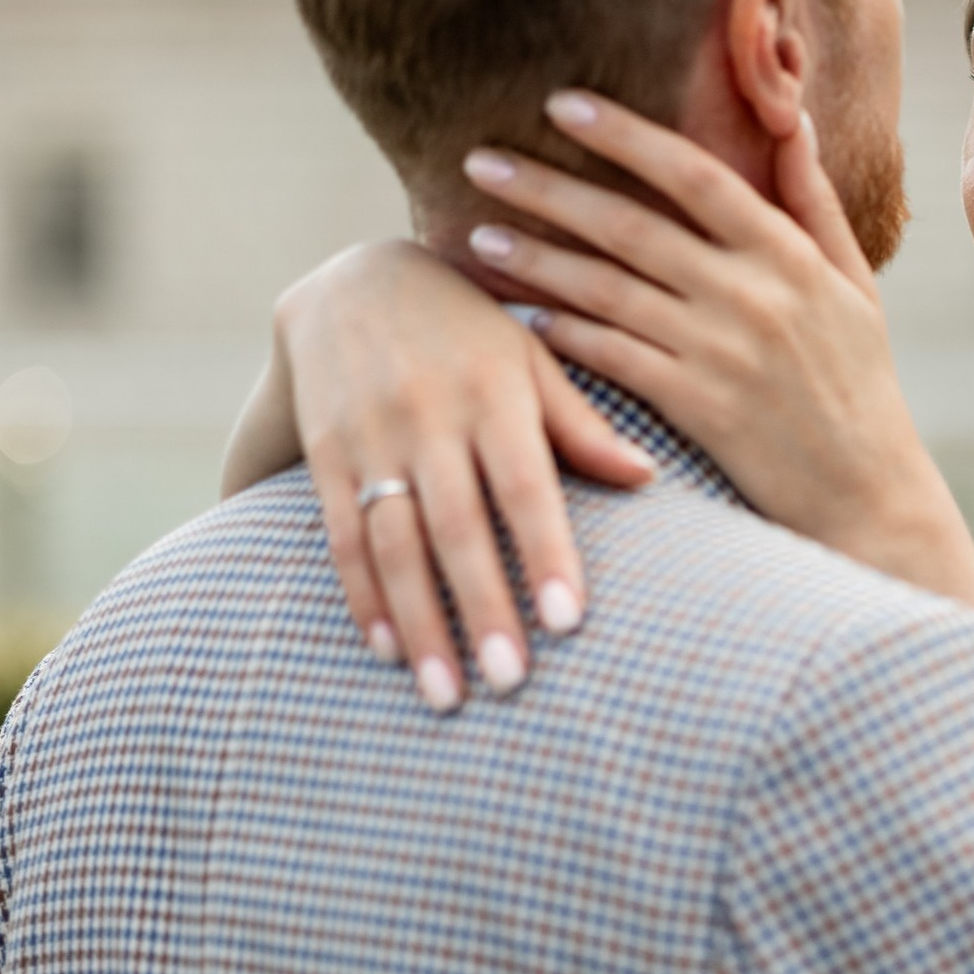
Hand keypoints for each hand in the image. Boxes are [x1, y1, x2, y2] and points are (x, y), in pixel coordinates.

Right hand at [275, 242, 657, 710]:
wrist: (352, 279)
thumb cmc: (470, 329)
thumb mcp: (531, 358)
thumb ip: (580, 423)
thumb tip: (647, 478)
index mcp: (493, 391)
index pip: (524, 485)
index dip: (545, 553)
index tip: (568, 623)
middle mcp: (428, 414)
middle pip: (457, 526)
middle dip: (482, 609)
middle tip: (511, 684)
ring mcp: (369, 436)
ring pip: (393, 542)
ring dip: (419, 622)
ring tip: (446, 694)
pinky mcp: (325, 453)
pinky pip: (341, 534)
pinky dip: (364, 596)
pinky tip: (388, 649)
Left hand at [463, 93, 973, 611]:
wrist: (868, 493)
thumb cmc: (858, 382)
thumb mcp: (854, 284)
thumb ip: (814, 200)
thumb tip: (792, 116)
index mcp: (787, 254)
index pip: (694, 174)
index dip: (625, 135)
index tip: (561, 105)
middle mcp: (751, 295)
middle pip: (630, 226)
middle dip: (548, 188)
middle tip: (478, 161)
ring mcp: (720, 353)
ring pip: (608, 290)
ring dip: (536, 260)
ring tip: (476, 235)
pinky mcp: (698, 409)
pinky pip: (614, 359)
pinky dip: (565, 335)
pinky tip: (522, 317)